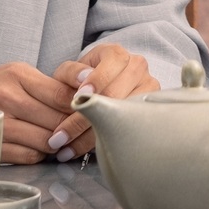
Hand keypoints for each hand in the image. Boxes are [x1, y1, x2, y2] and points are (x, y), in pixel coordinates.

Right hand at [0, 63, 78, 163]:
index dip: (81, 106)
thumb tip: (84, 100)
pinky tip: (41, 150)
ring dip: (58, 145)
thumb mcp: (17, 75)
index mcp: (17, 75)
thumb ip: (48, 86)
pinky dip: (40, 155)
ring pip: (45, 140)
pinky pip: (29, 155)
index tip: (94, 112)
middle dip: (73, 129)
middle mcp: (7, 97)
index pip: (61, 94)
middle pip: (56, 120)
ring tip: (64, 142)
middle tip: (85, 133)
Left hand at [44, 44, 159, 159]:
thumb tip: (82, 84)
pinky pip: (129, 129)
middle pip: (115, 95)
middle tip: (59, 137)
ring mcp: (148, 89)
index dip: (95, 82)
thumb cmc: (84, 80)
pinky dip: (105, 142)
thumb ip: (70, 73)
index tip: (79, 98)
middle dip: (83, 119)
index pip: (110, 66)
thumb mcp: (71, 71)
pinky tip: (84, 152)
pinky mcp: (150, 109)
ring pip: (122, 115)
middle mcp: (137, 68)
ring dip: (92, 136)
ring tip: (66, 150)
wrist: (105, 87)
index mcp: (117, 55)